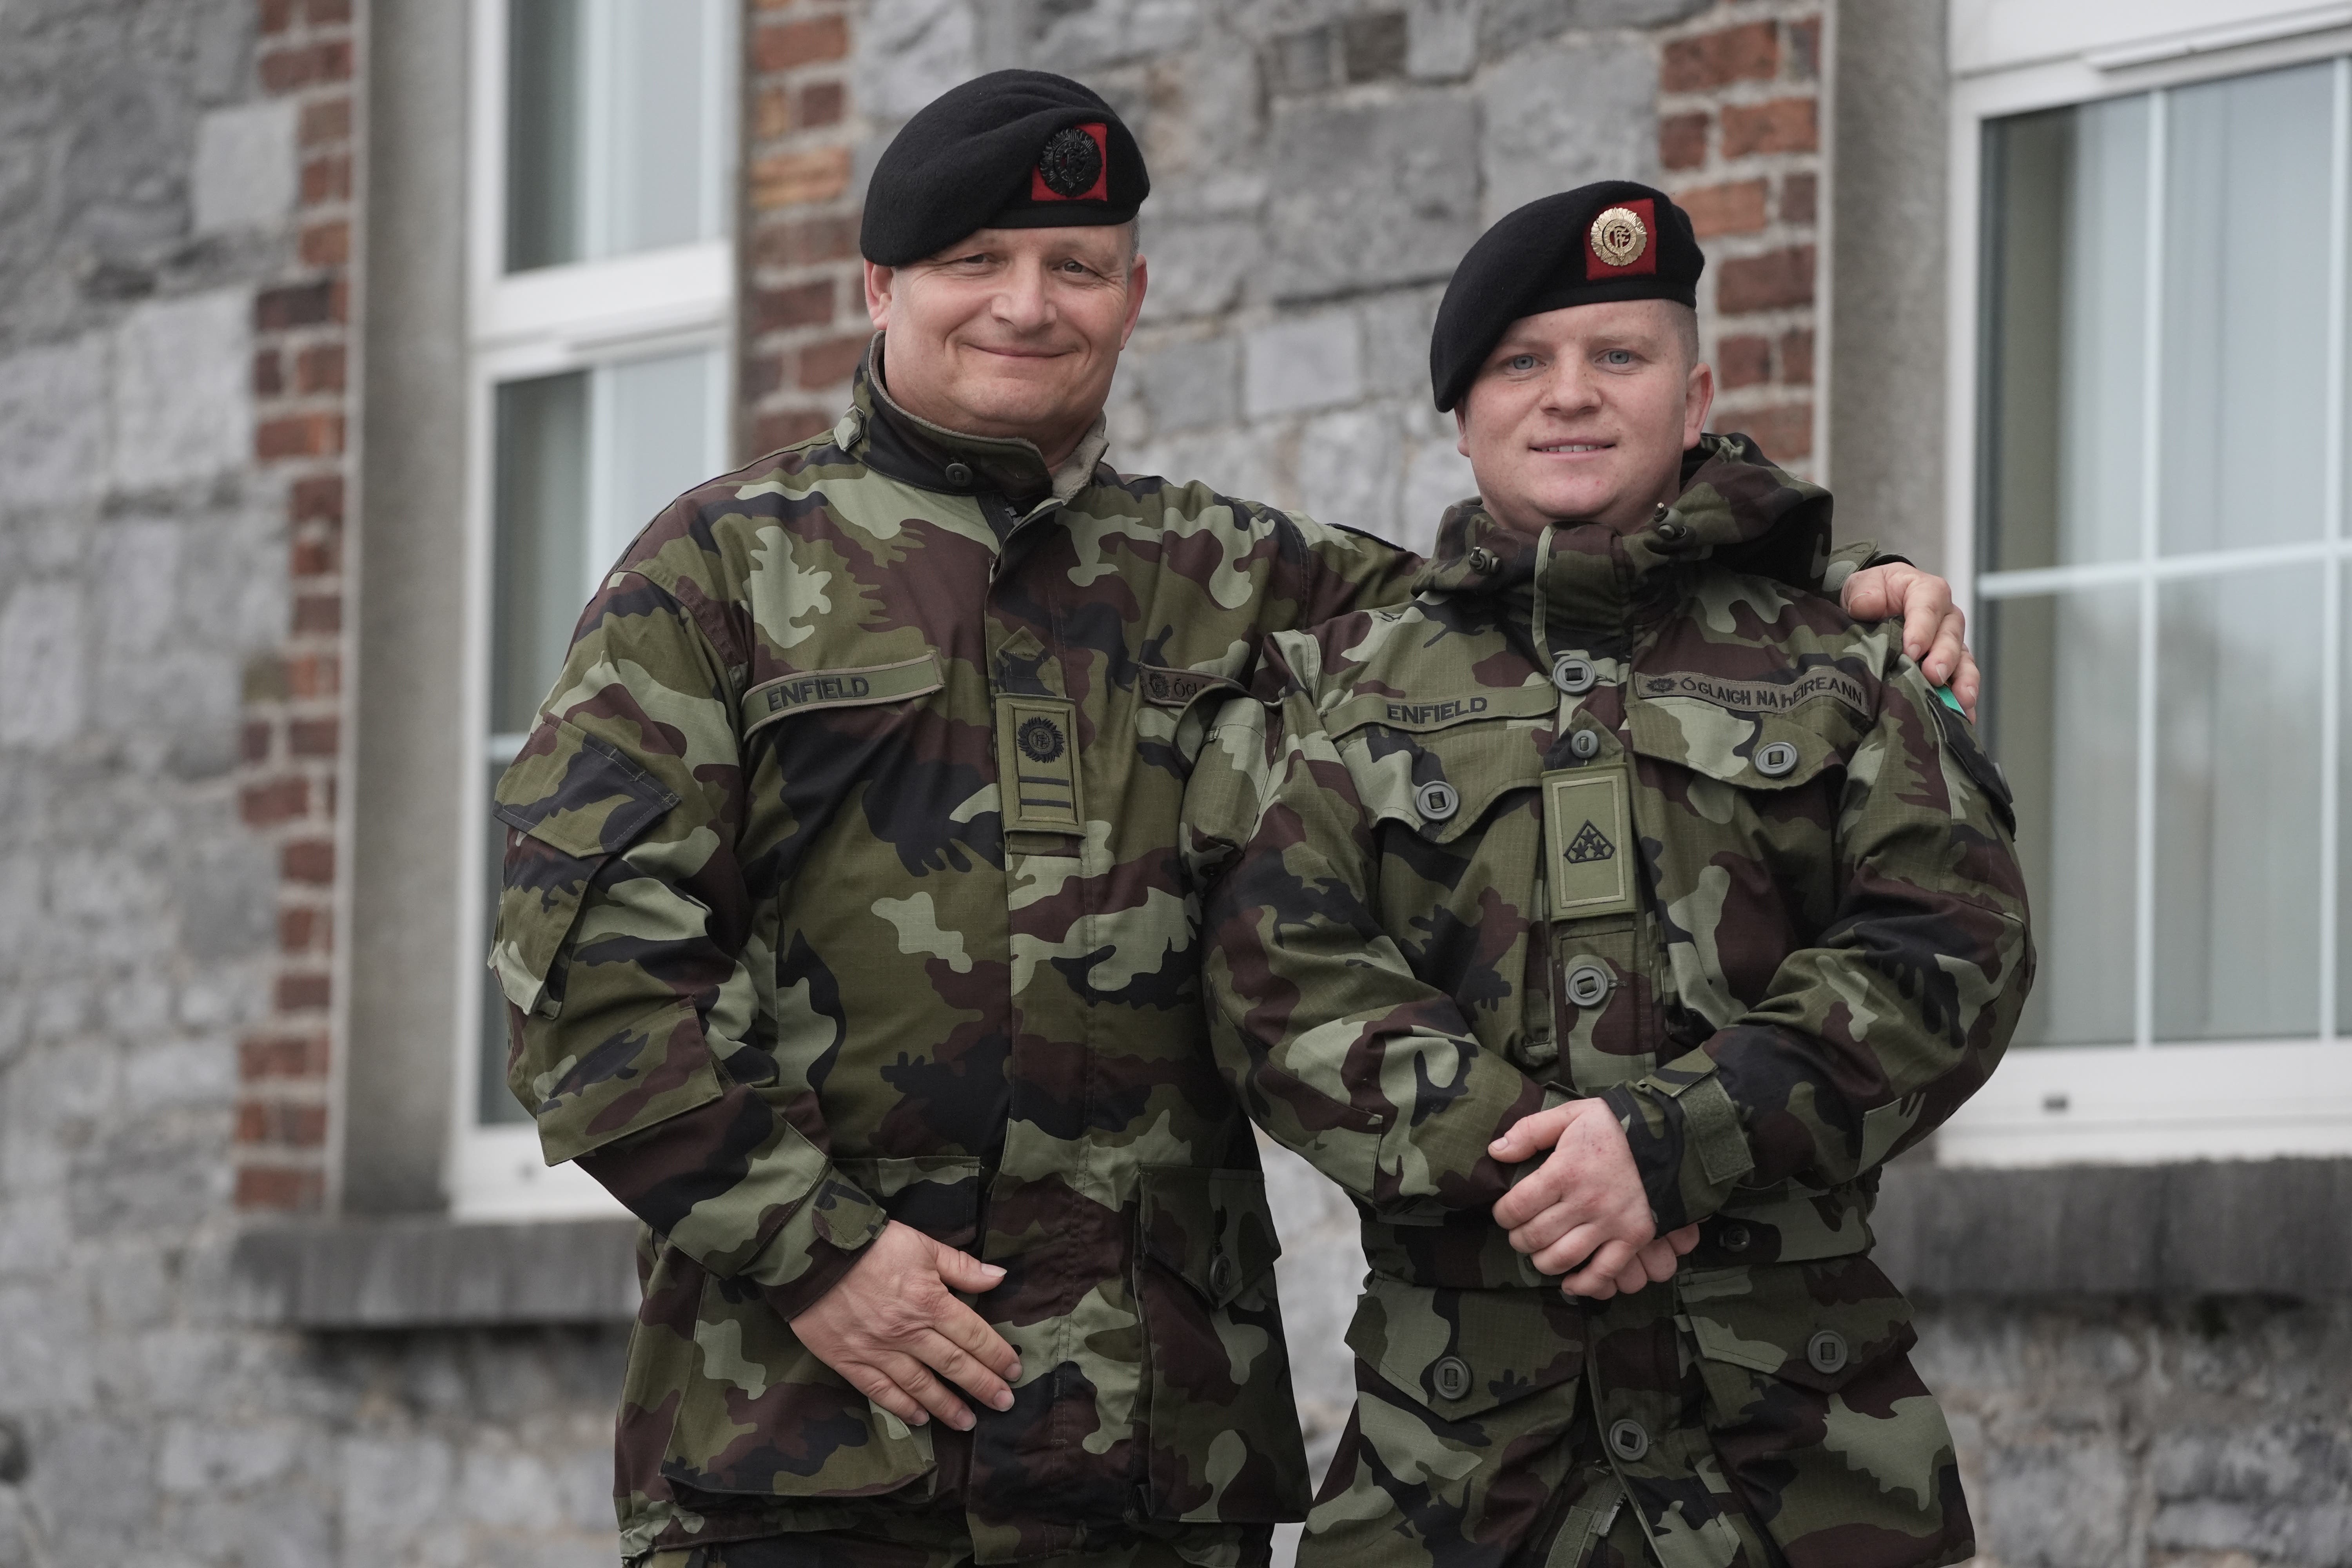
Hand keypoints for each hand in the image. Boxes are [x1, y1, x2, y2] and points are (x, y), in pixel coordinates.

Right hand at [787, 1220, 1021, 1430]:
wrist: (812, 1252)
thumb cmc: (871, 1244)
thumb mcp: (922, 1245)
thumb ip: (961, 1266)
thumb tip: (999, 1277)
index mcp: (929, 1301)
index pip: (973, 1336)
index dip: (996, 1355)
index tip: (1014, 1371)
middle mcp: (908, 1332)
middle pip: (954, 1365)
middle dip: (983, 1386)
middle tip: (1004, 1404)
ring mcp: (878, 1350)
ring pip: (920, 1386)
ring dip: (947, 1406)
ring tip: (968, 1422)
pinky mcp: (850, 1361)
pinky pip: (881, 1391)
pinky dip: (902, 1407)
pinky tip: (920, 1418)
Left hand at [1489, 1101, 1689, 1298]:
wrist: (1671, 1135)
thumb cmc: (1615, 1126)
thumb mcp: (1571, 1115)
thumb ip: (1530, 1131)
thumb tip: (1495, 1151)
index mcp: (1565, 1171)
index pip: (1516, 1207)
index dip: (1503, 1215)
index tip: (1504, 1213)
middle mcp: (1585, 1202)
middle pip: (1535, 1237)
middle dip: (1519, 1239)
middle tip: (1520, 1234)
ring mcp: (1611, 1223)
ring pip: (1562, 1258)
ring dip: (1542, 1262)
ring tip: (1540, 1253)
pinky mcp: (1634, 1237)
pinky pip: (1603, 1273)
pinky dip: (1583, 1284)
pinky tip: (1570, 1283)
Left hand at [1839, 562, 1979, 720]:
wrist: (1871, 605)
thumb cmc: (1871, 592)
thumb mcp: (1862, 584)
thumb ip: (1864, 591)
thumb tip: (1865, 604)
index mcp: (1927, 592)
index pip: (1928, 608)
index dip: (1921, 629)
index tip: (1911, 651)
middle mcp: (1946, 617)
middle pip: (1950, 637)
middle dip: (1944, 658)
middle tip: (1933, 676)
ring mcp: (1950, 643)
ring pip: (1963, 661)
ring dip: (1962, 681)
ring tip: (1961, 701)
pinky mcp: (1950, 665)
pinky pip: (1960, 681)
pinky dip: (1962, 700)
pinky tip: (1964, 718)